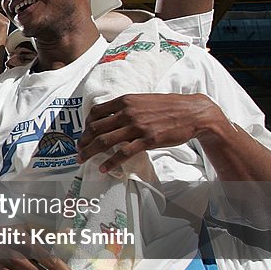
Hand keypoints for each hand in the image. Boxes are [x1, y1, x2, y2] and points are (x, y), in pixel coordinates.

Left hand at [77, 93, 222, 172]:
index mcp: (125, 101)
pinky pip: (123, 153)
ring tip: (82, 160)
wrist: (192, 112)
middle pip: (95, 128)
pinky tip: (103, 169)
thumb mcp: (142, 100)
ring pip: (105, 141)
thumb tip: (110, 117)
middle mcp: (127, 112)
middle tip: (78, 151)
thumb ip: (126, 107)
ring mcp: (137, 126)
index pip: (95, 113)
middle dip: (83, 141)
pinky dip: (110, 162)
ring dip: (90, 152)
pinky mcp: (147, 140)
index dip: (85, 126)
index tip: (83, 135)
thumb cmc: (168, 107)